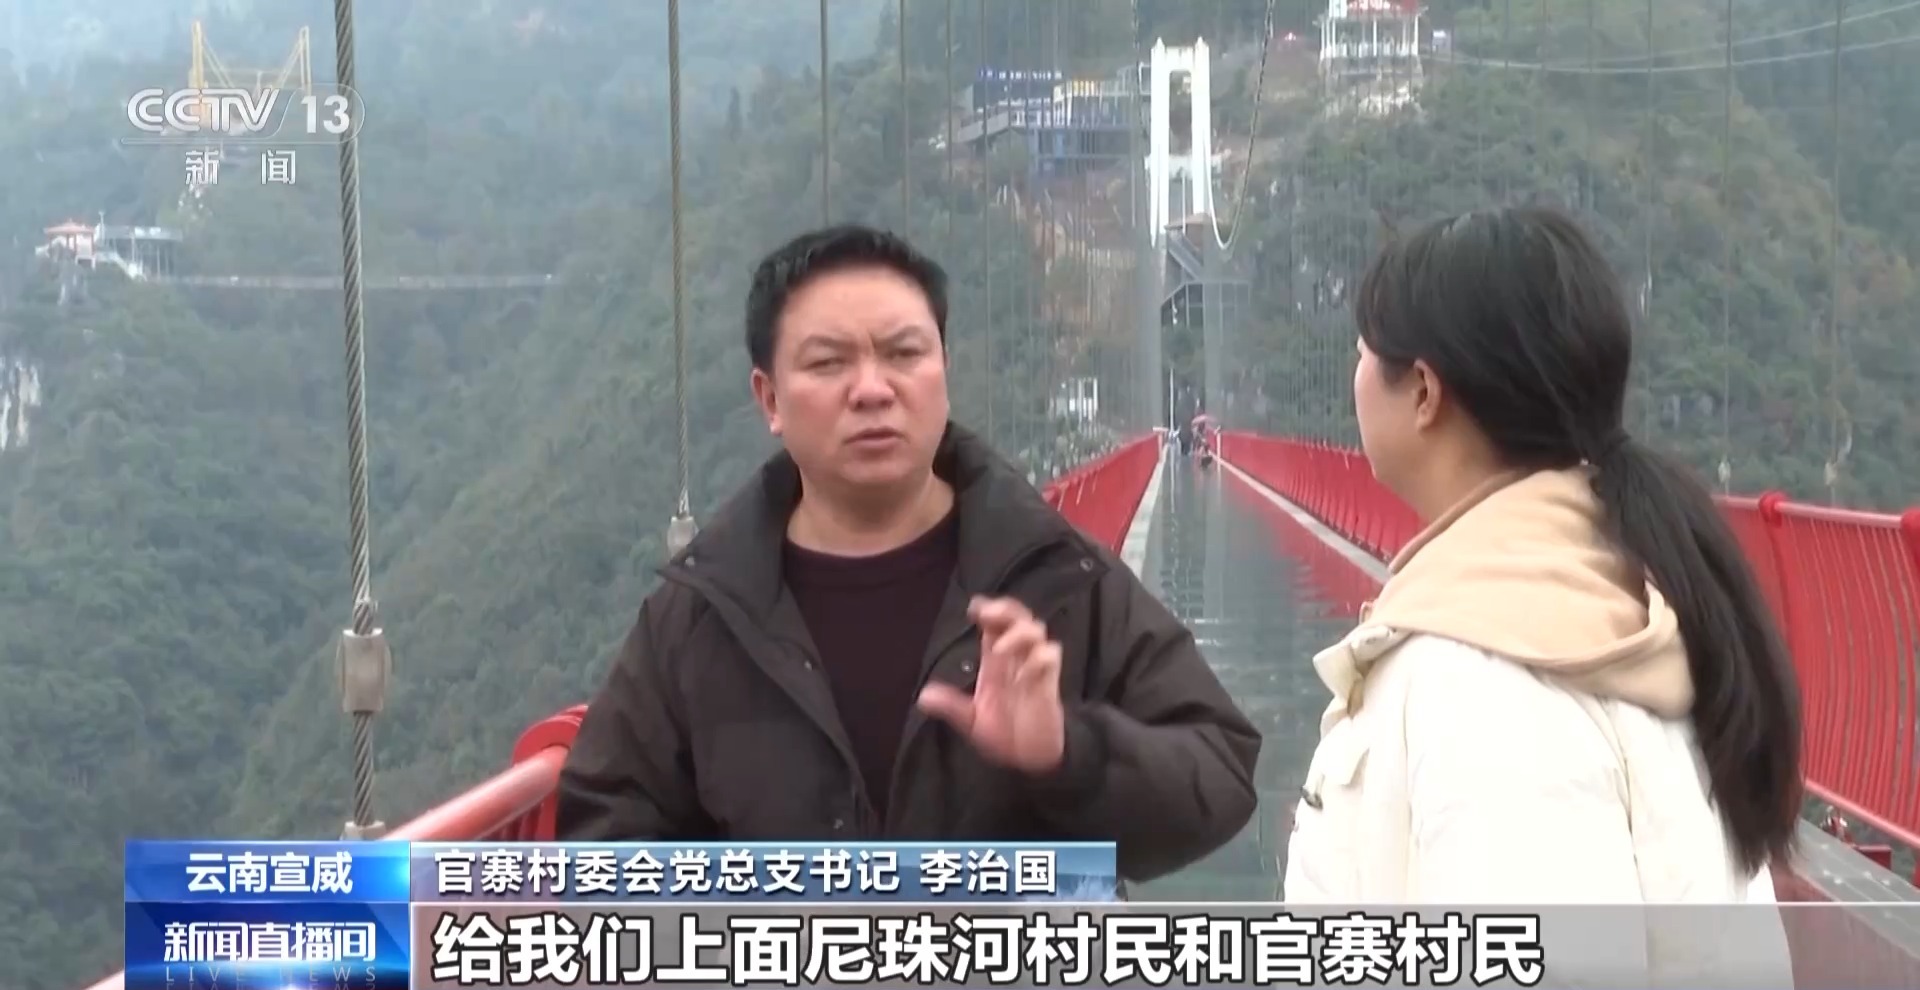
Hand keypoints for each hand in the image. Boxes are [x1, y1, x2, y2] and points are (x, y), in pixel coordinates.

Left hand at [917, 596, 1065, 774]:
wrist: (1031, 757)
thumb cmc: (1004, 733)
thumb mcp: (972, 721)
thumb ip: (951, 707)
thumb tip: (923, 696)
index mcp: (995, 663)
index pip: (994, 625)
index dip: (988, 610)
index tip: (975, 607)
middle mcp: (1016, 659)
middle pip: (1018, 618)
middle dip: (1006, 610)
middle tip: (988, 614)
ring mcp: (1034, 669)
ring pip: (1036, 631)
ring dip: (1019, 633)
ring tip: (1000, 649)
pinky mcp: (1049, 684)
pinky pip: (1050, 657)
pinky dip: (1039, 657)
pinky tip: (1026, 671)